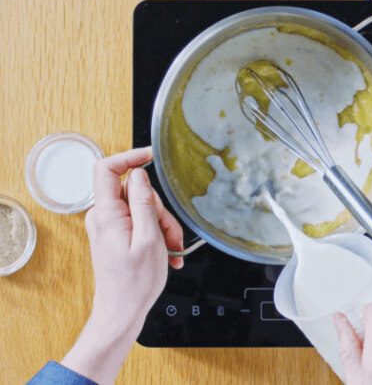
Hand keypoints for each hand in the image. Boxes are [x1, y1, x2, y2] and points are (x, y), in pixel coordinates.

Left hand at [61, 147, 183, 384]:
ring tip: (171, 248)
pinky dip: (156, 233)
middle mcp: (103, 216)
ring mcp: (109, 225)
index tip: (150, 156)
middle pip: (135, 191)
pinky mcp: (117, 233)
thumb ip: (144, 203)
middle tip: (171, 233)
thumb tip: (139, 174)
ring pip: (142, 207)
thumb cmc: (134, 283)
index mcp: (107, 214)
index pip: (107, 169)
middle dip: (159, 209)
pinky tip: (166, 251)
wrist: (122, 312)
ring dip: (162, 225)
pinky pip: (139, 221)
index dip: (129, 157)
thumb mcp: (148, 239)